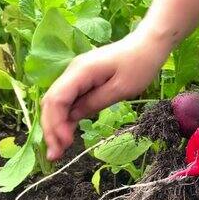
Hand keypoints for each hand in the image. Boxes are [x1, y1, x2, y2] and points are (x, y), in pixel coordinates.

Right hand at [41, 32, 171, 160]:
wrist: (148, 44)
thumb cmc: (139, 64)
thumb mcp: (120, 89)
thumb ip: (95, 103)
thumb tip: (72, 118)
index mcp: (80, 72)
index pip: (57, 100)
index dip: (56, 124)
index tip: (65, 144)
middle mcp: (72, 72)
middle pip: (51, 102)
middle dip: (50, 130)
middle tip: (55, 155)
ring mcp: (76, 76)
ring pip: (56, 103)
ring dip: (55, 126)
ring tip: (59, 151)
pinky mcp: (83, 81)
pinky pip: (68, 101)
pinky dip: (65, 119)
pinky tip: (67, 135)